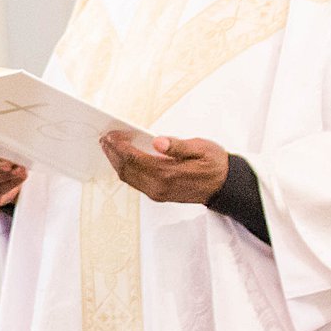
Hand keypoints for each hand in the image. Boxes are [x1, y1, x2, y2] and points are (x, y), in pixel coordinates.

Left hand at [100, 132, 227, 203]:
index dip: (119, 146)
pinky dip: (125, 169)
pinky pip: (135, 182)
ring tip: (109, 147)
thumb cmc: (215, 165)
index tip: (111, 135)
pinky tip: (123, 159)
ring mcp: (157, 193)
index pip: (134, 159)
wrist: (226, 187)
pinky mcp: (158, 195)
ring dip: (116, 162)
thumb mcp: (201, 148)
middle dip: (112, 153)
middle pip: (126, 169)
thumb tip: (158, 142)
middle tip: (104, 139)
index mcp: (168, 173)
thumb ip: (178, 146)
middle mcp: (159, 186)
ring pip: (128, 177)